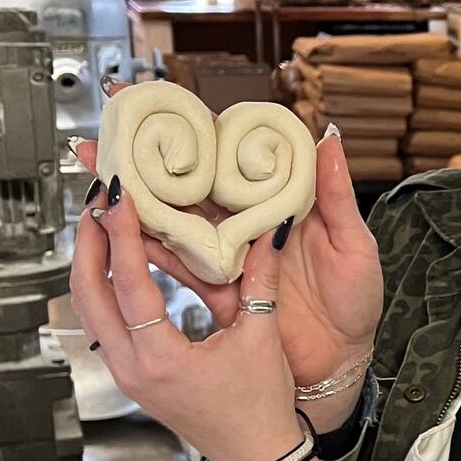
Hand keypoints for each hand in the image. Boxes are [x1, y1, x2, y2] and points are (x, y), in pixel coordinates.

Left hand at [70, 178, 306, 460]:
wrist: (257, 454)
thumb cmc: (260, 407)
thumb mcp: (263, 338)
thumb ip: (261, 281)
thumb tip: (270, 234)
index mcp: (160, 359)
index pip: (129, 285)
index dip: (123, 236)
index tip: (121, 201)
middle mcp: (132, 368)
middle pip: (87, 295)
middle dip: (88, 244)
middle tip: (97, 202)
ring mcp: (126, 374)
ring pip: (88, 310)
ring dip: (90, 265)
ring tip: (101, 226)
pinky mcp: (133, 374)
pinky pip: (102, 323)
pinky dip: (103, 288)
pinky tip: (117, 266)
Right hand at [76, 91, 385, 392]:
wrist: (342, 359)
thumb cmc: (356, 300)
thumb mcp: (355, 244)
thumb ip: (336, 194)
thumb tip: (328, 137)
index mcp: (279, 202)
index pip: (233, 154)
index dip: (198, 127)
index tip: (158, 102)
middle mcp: (247, 224)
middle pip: (190, 183)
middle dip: (146, 159)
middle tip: (107, 136)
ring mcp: (228, 256)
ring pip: (176, 220)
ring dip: (138, 200)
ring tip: (103, 177)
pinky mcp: (218, 289)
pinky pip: (179, 265)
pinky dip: (150, 249)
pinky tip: (122, 232)